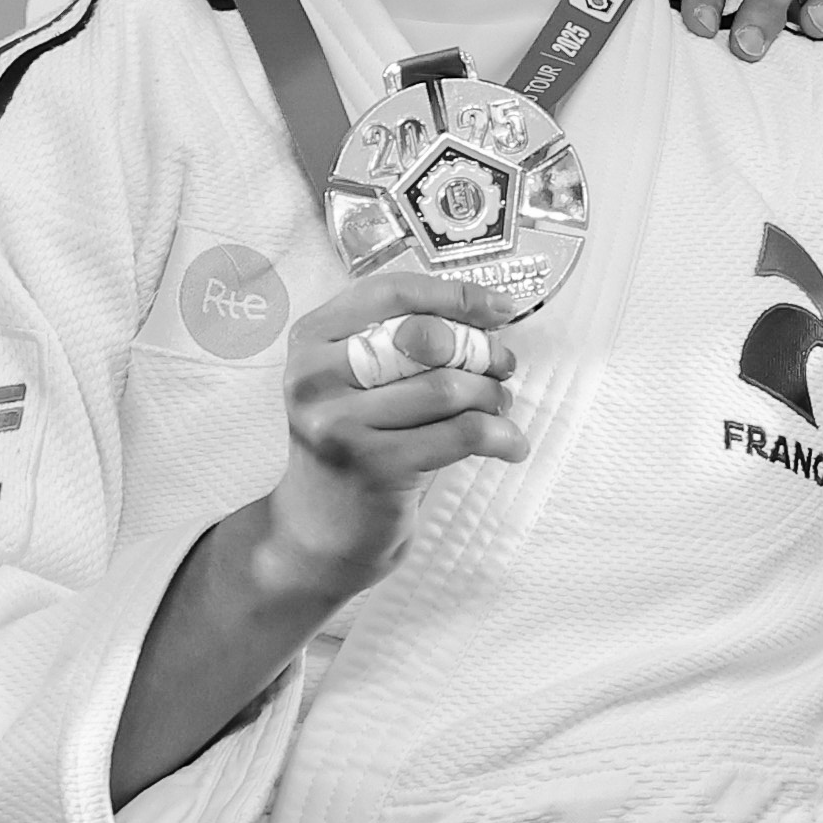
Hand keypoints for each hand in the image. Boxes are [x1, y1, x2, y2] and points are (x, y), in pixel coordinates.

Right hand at [250, 272, 528, 608]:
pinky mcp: (374, 466)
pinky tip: (512, 444)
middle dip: (480, 351)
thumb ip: (401, 341)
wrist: (322, 529)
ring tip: (501, 407)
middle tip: (504, 368)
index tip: (501, 308)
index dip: (455, 296)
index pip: (392, 293)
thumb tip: (489, 311)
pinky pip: (461, 434)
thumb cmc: (358, 444)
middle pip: (425, 338)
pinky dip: (500, 435)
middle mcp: (315, 377)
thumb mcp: (359, 382)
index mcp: (311, 340)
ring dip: (492, 395)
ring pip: (447, 387)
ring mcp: (339, 423)